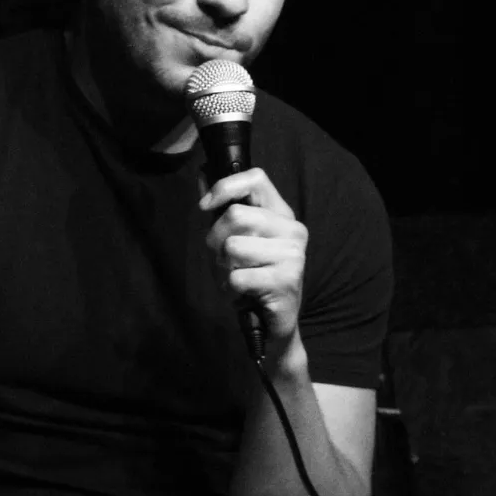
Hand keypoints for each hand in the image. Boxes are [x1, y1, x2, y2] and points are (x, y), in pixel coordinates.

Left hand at [200, 167, 307, 353]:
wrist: (272, 324)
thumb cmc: (250, 277)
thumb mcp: (232, 238)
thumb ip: (220, 207)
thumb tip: (201, 172)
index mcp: (281, 214)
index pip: (256, 178)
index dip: (225, 186)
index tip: (205, 206)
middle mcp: (293, 230)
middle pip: (236, 215)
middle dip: (215, 240)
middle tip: (224, 261)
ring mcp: (294, 255)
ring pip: (234, 246)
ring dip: (223, 267)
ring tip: (236, 278)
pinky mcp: (287, 281)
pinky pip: (238, 276)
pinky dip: (231, 289)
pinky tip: (243, 295)